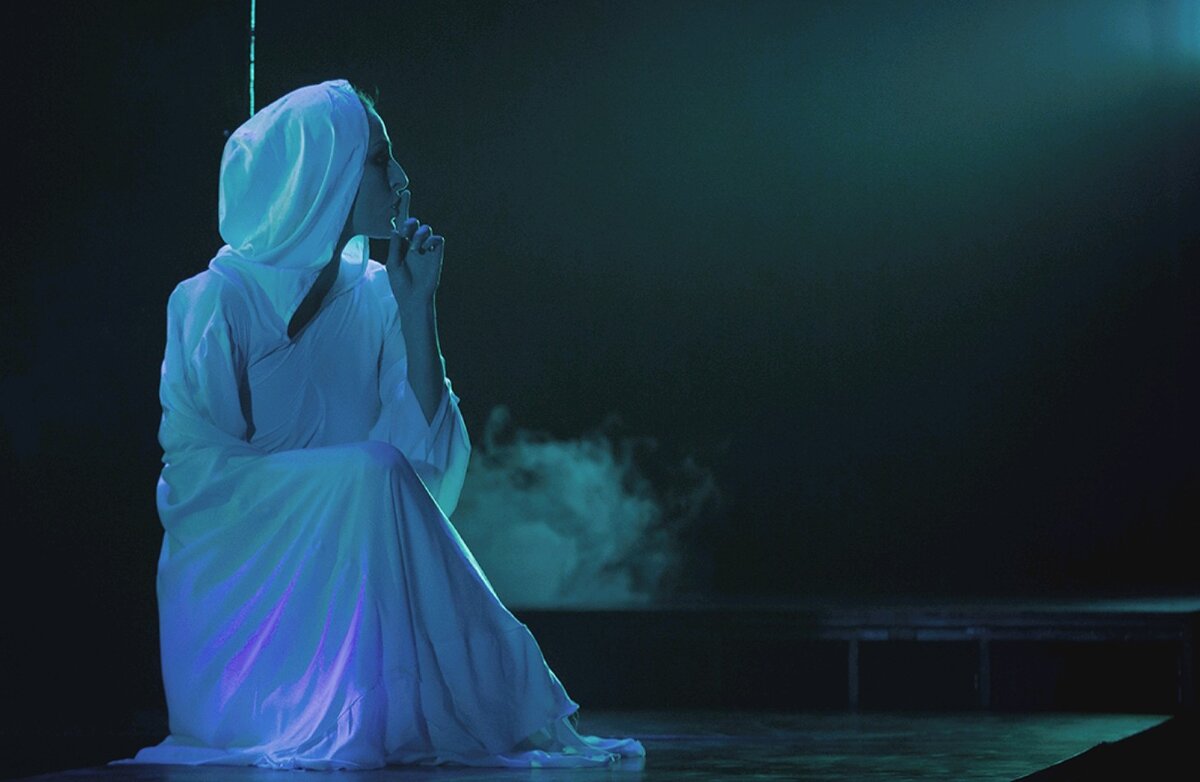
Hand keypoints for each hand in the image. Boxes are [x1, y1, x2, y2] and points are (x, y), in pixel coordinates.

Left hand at [386, 192, 443, 313]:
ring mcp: (426, 250)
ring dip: (419, 235)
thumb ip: (395, 246)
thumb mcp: (393, 263)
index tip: (403, 194)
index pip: (402, 225)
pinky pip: (438, 239)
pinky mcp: (436, 255)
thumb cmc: (400, 284)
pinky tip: (425, 250)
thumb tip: (396, 229)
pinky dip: (431, 241)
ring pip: (426, 229)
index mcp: (402, 246)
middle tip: (407, 230)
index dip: (403, 210)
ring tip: (415, 249)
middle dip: (411, 223)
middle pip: (414, 223)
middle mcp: (414, 245)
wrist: (413, 298)